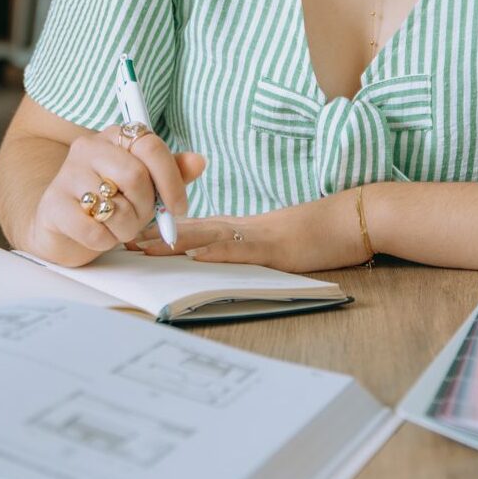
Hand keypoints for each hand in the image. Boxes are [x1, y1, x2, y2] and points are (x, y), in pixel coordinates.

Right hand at [29, 127, 207, 267]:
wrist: (61, 227)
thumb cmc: (110, 203)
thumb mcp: (146, 187)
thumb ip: (171, 173)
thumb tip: (199, 161)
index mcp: (115, 137)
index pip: (150, 145)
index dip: (171, 179)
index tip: (178, 207)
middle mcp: (88, 148)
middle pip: (135, 176)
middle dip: (145, 208)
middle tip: (139, 219)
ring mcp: (67, 174)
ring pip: (116, 206)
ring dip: (125, 229)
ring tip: (117, 228)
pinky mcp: (53, 205)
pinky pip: (94, 230)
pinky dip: (104, 242)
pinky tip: (98, 236)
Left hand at [125, 190, 368, 274]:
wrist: (354, 218)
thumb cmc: (321, 233)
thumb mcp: (279, 244)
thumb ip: (252, 249)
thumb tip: (226, 260)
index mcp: (243, 228)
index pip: (196, 229)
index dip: (163, 232)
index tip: (134, 236)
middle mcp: (244, 228)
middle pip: (192, 229)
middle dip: (157, 236)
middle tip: (124, 241)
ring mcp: (259, 236)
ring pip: (208, 235)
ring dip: (174, 242)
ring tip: (144, 246)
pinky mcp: (276, 247)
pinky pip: (241, 248)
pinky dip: (216, 251)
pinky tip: (195, 254)